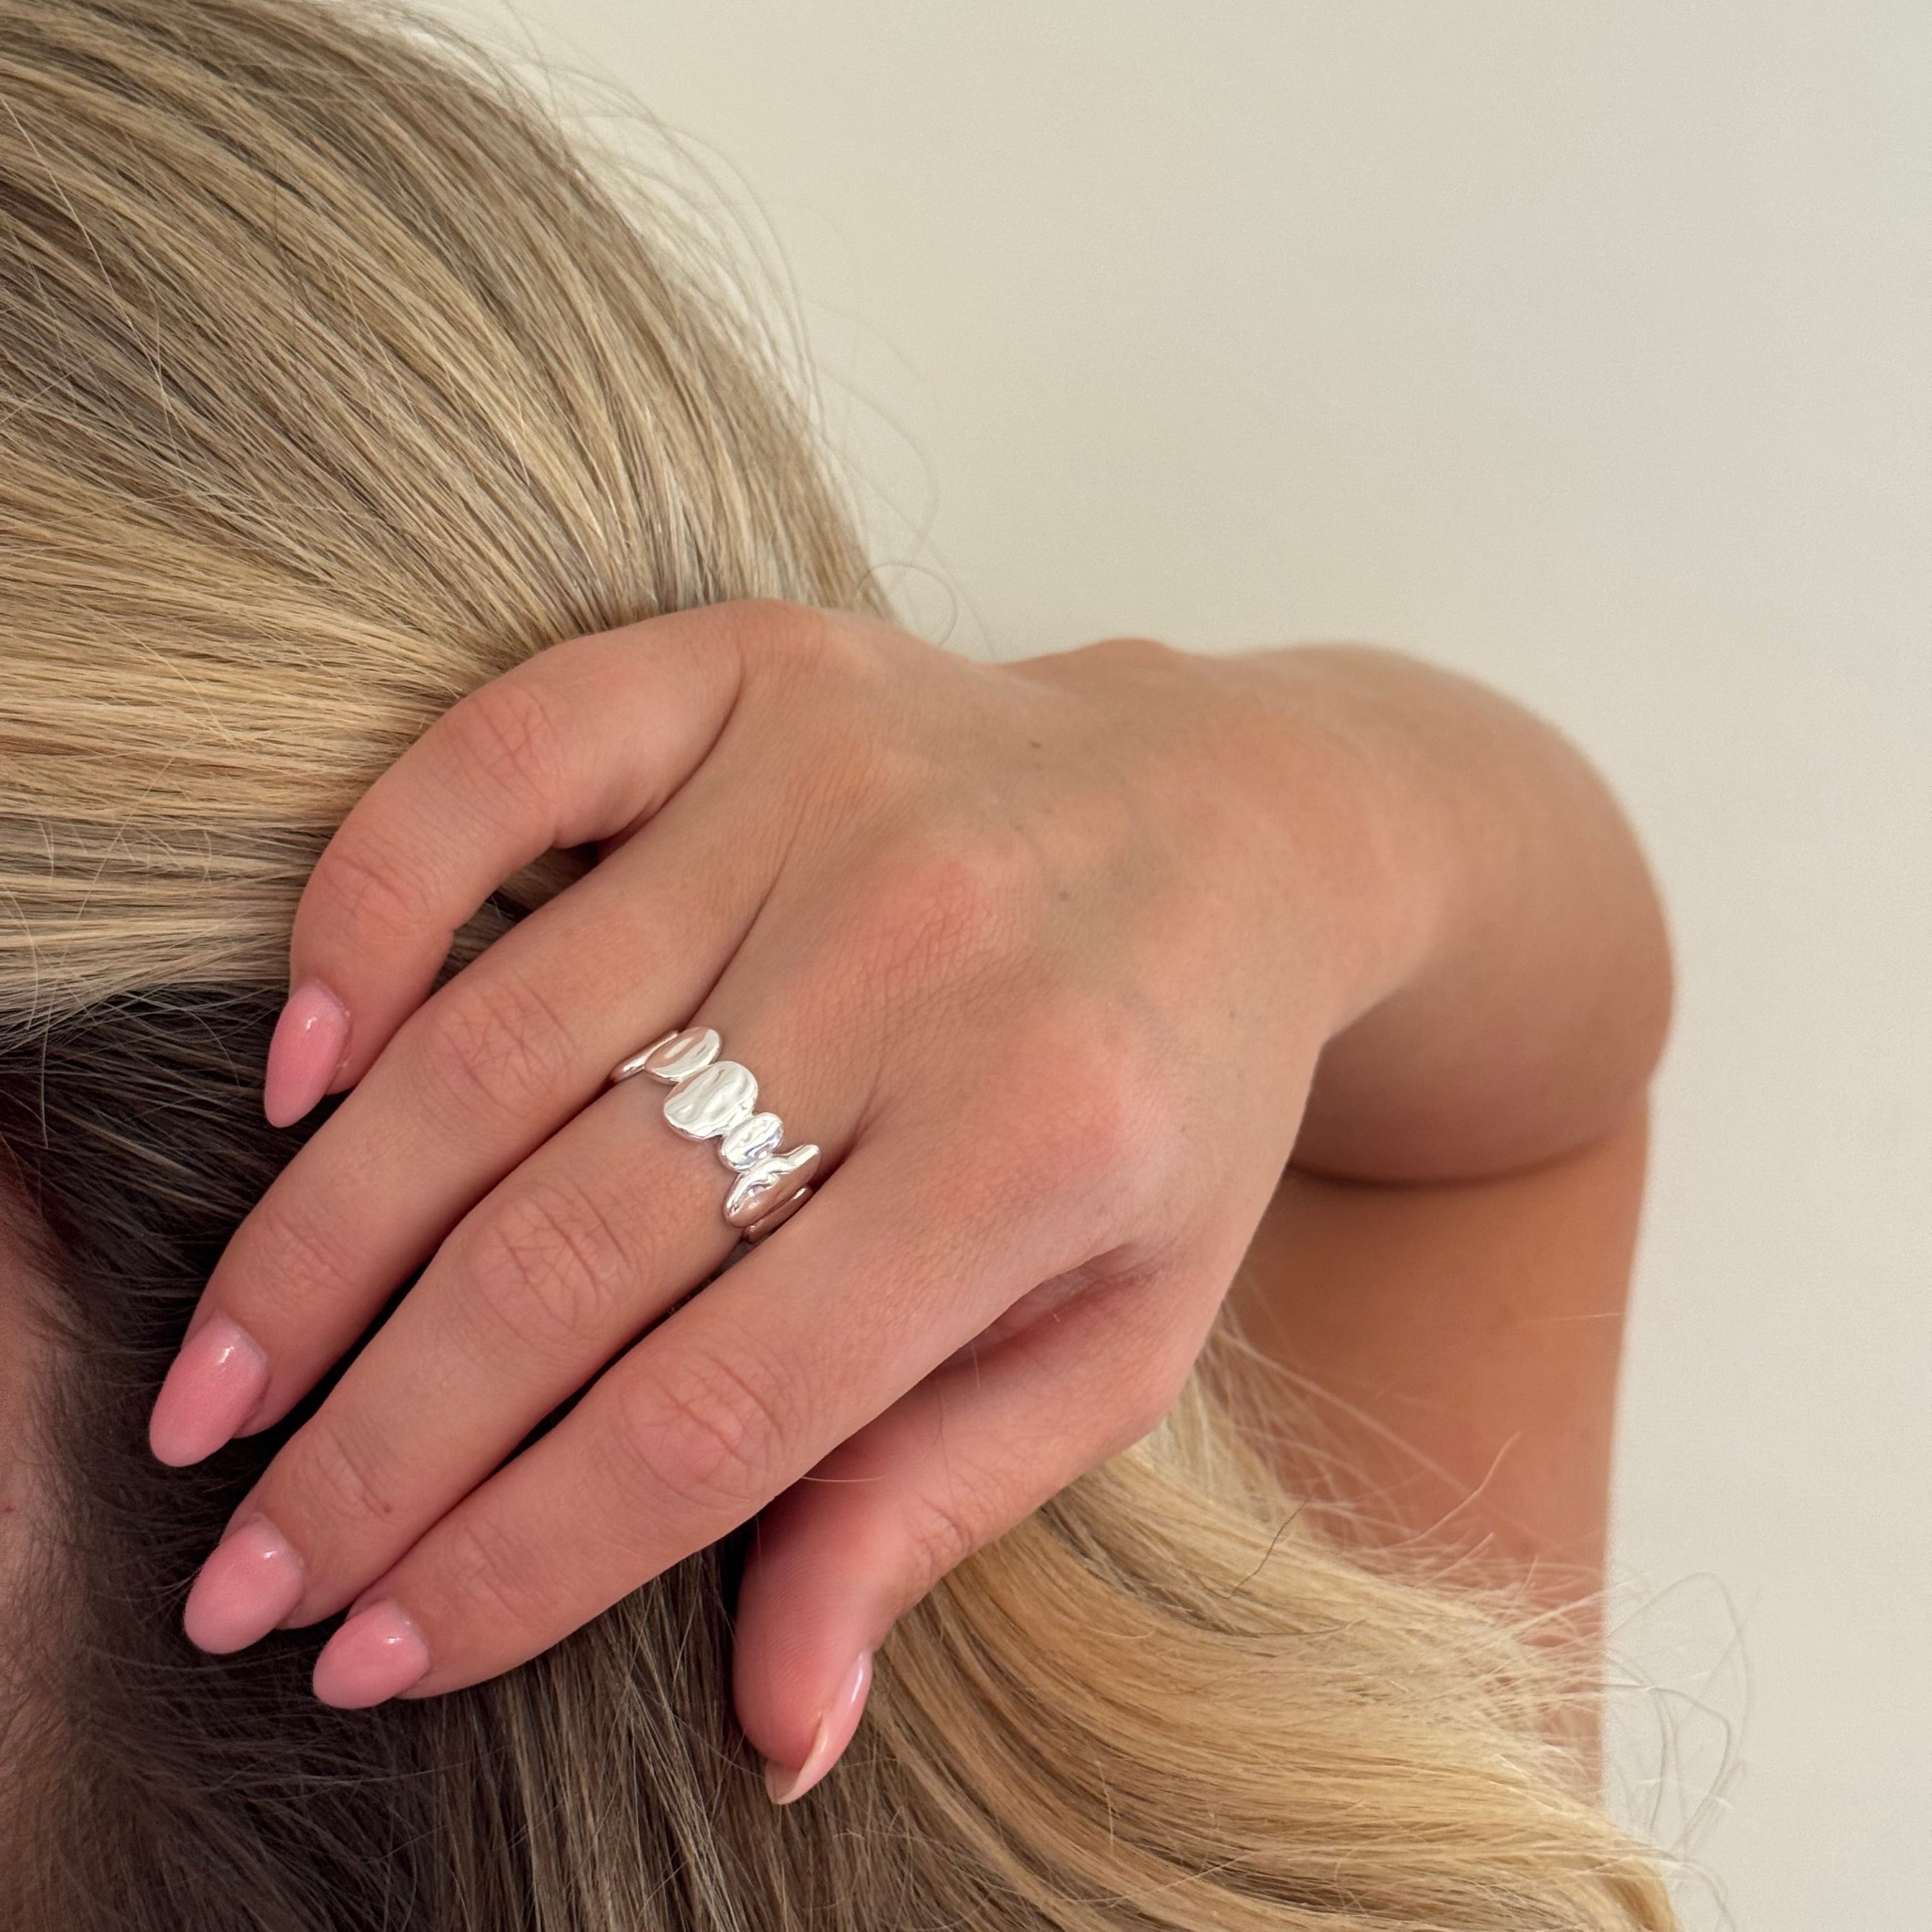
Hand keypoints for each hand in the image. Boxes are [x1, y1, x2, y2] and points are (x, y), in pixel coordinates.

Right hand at [150, 601, 1392, 1800]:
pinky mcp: (754, 673)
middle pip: (576, 1248)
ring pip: (498, 1048)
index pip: (719, 1410)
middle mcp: (919, 964)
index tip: (376, 1650)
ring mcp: (822, 796)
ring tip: (217, 1393)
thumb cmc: (1176, 1100)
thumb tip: (780, 1727)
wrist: (1240, 821)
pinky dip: (370, 906)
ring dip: (326, 1243)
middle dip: (381, 1444)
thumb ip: (943, 1502)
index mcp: (1034, 1149)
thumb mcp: (1125, 1329)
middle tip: (246, 1571)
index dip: (523, 1555)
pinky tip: (307, 1072)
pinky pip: (500, 768)